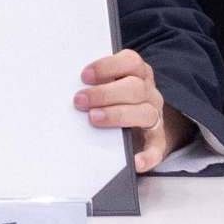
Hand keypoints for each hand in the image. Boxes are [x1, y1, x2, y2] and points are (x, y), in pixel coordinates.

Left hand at [77, 49, 182, 171]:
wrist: (142, 125)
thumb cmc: (117, 100)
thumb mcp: (110, 85)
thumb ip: (95, 83)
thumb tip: (66, 87)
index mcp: (139, 74)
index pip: (131, 62)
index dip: (107, 67)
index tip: (84, 76)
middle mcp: (150, 94)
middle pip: (135, 88)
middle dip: (105, 93)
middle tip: (80, 100)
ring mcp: (156, 117)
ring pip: (146, 113)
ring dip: (118, 115)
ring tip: (94, 119)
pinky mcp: (157, 140)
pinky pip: (157, 148)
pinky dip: (148, 156)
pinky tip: (135, 161)